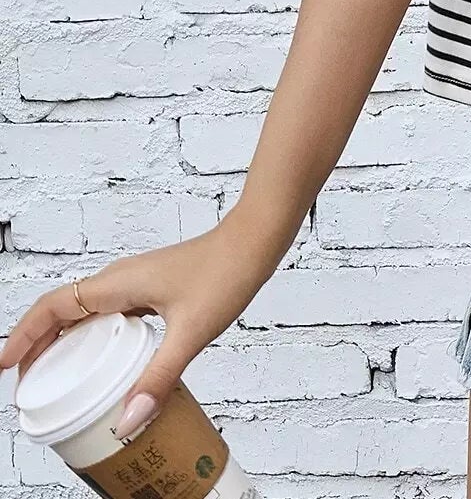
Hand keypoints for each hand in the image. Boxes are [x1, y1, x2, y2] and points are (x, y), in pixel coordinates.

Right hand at [0, 216, 279, 438]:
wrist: (256, 238)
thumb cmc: (227, 271)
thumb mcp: (192, 331)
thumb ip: (158, 377)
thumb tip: (127, 422)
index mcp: (118, 284)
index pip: (54, 307)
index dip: (24, 335)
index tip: (4, 366)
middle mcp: (120, 280)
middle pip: (62, 311)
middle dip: (38, 347)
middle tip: (27, 388)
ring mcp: (137, 282)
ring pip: (85, 312)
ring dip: (64, 342)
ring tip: (56, 380)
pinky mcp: (153, 288)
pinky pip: (109, 313)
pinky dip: (94, 337)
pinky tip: (107, 362)